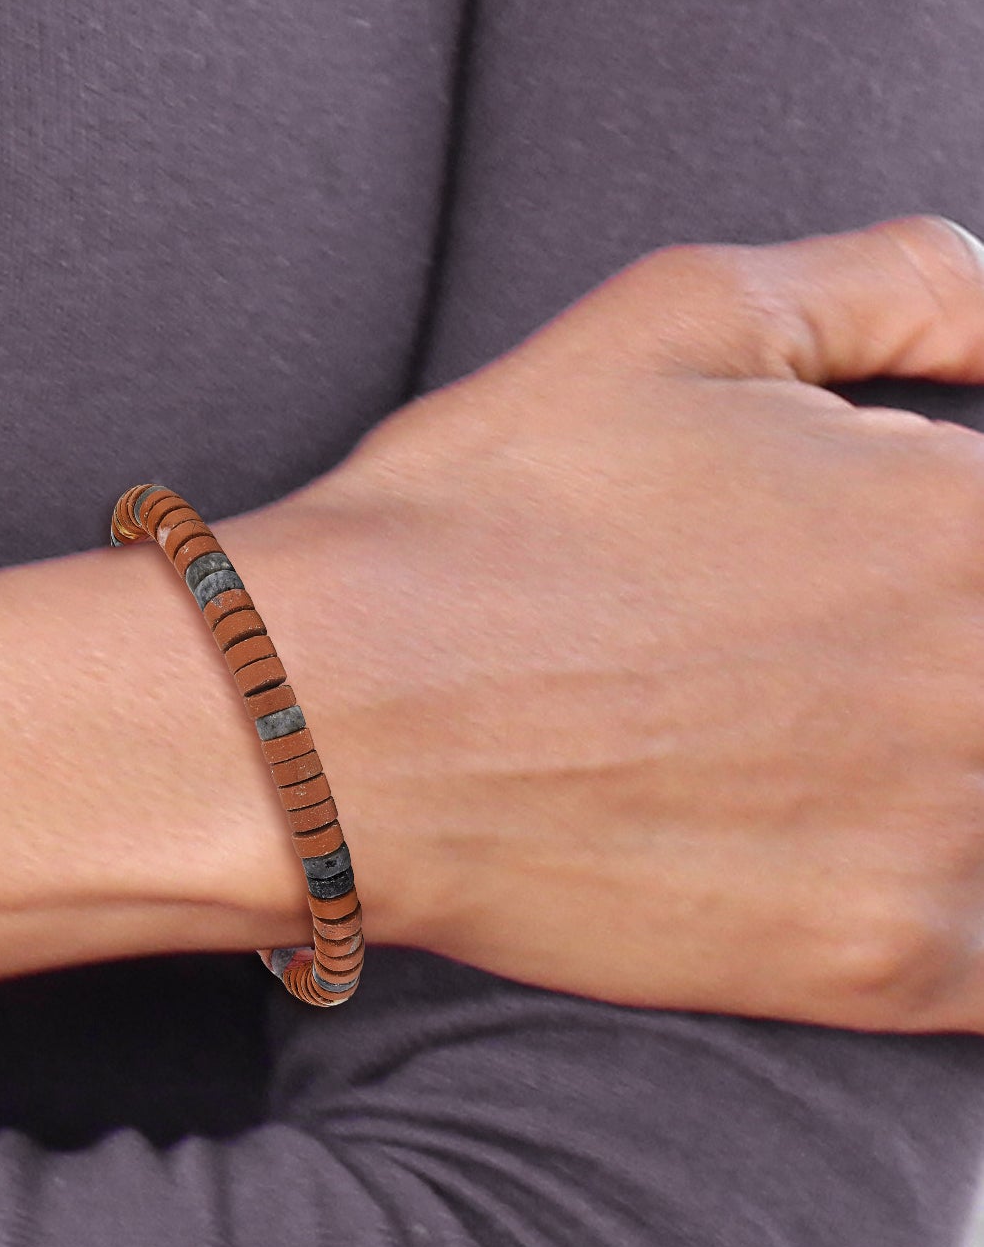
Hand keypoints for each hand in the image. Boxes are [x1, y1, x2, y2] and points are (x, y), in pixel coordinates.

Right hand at [251, 215, 983, 1031]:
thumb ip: (902, 282)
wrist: (329, 719)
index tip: (884, 582)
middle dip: (942, 660)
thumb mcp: (680, 318)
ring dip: (951, 779)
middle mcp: (983, 675)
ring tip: (804, 753)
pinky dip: (960, 912)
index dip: (956, 550)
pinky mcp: (877, 964)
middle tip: (798, 670)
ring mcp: (945, 835)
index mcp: (963, 511)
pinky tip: (861, 864)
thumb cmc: (478, 514)